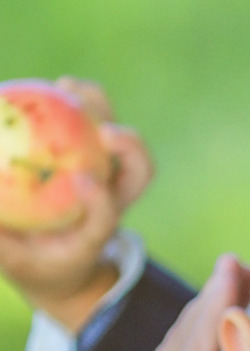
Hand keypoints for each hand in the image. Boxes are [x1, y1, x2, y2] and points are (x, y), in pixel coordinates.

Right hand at [0, 78, 154, 331]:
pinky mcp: (93, 152)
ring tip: (67, 86)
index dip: (100, 200)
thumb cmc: (40, 264)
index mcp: (98, 230)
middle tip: (102, 131)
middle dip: (128, 147)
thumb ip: (2, 246)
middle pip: (136, 168)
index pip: (107, 216)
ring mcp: (106, 173)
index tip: (81, 180)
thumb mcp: (18, 263)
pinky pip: (87, 120)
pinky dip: (71, 100)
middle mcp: (111, 198)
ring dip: (100, 109)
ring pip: (118, 138)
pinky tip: (42, 85)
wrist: (60, 263)